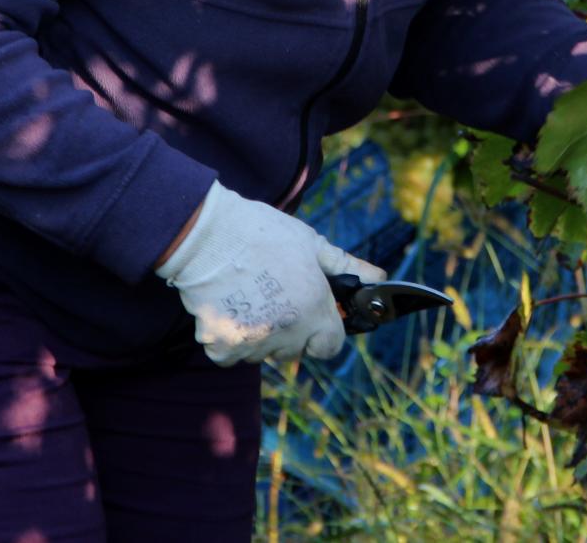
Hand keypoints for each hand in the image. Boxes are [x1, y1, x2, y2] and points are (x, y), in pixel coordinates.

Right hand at [153, 182, 385, 365]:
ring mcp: (253, 345)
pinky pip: (233, 354)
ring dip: (261, 336)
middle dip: (292, 332)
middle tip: (276, 297)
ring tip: (249, 295)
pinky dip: (230, 337)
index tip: (314, 315)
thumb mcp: (311, 244)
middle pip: (297, 350)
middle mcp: (287, 334)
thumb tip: (379, 277)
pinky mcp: (222, 349)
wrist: (206, 235)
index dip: (326, 331)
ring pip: (264, 353)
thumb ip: (347, 267)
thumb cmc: (263, 233)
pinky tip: (228, 305)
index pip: (332, 346)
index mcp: (313, 310)